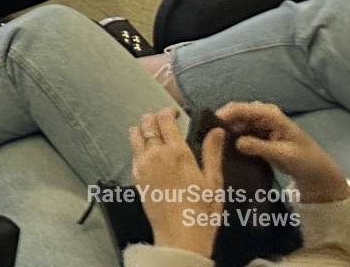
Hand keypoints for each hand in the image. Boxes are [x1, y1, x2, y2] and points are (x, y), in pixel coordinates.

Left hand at [131, 111, 225, 259]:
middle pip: (146, 123)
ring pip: (135, 135)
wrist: (180, 236)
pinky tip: (149, 153)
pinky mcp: (136, 177)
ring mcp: (142, 165)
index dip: (168, 112)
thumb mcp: (214, 181)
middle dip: (154, 118)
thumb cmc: (201, 212)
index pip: (165, 120)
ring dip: (142, 129)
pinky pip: (133, 153)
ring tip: (154, 133)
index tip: (175, 114)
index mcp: (177, 153)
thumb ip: (212, 153)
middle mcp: (155, 155)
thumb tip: (216, 130)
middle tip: (164, 121)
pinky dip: (138, 146)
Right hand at [219, 102, 349, 204]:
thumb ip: (259, 147)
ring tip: (213, 143)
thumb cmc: (306, 161)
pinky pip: (241, 133)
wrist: (318, 175)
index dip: (224, 114)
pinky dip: (233, 138)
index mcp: (271, 115)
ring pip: (236, 123)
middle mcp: (264, 115)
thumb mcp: (284, 155)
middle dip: (223, 123)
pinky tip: (225, 147)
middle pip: (236, 114)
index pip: (242, 108)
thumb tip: (236, 143)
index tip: (209, 126)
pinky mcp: (259, 136)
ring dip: (227, 132)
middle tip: (208, 137)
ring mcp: (261, 125)